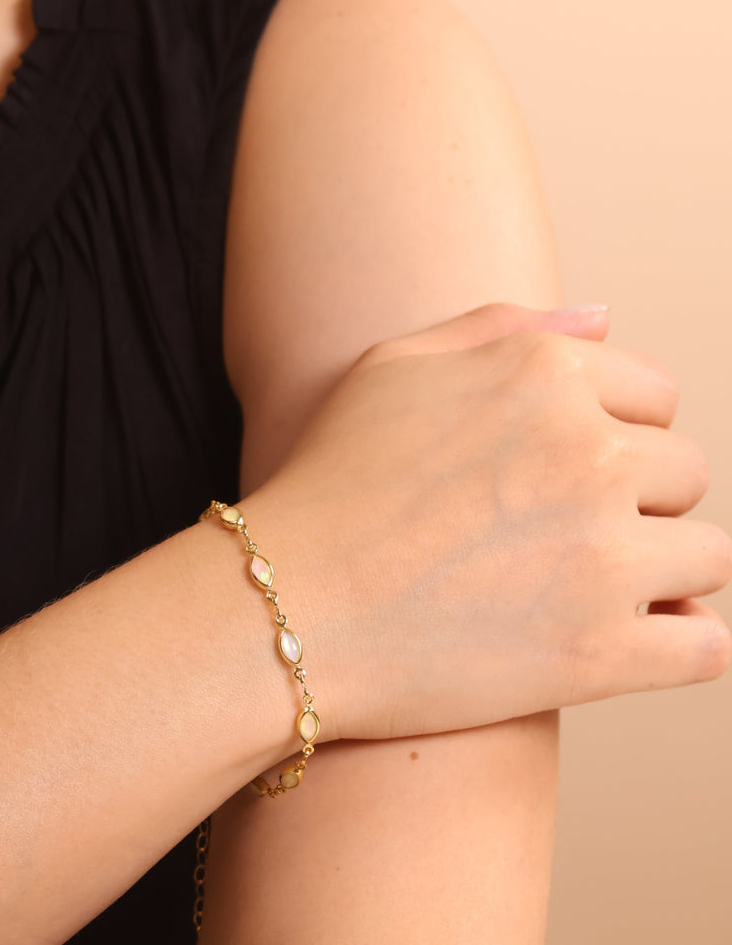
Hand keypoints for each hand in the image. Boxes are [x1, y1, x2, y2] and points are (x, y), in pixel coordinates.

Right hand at [245, 303, 731, 740]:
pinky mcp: (603, 656)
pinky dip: (680, 645)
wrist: (283, 606)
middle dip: (636, 503)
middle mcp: (589, 454)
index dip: (615, 437)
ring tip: (586, 589)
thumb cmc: (328, 481)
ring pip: (706, 556)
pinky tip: (625, 641)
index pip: (655, 398)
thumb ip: (502, 327)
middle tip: (561, 536)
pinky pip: (705, 646)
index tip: (564, 477)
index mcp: (545, 377)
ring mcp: (603, 557)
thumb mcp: (391, 368)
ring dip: (660, 573)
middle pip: (685, 474)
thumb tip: (606, 317)